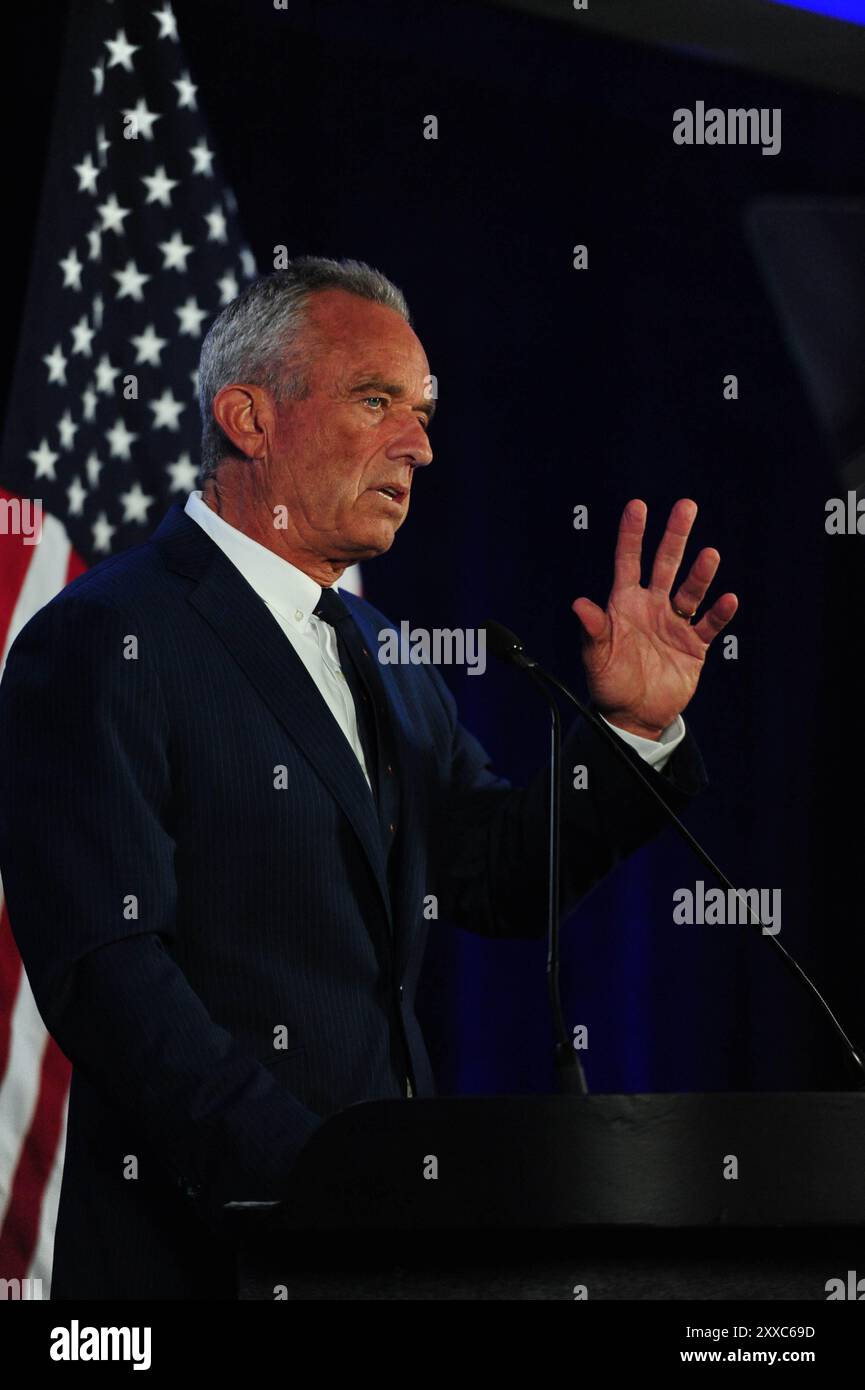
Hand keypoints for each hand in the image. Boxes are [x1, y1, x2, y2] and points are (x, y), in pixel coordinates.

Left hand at [571, 498, 737, 737]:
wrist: (634, 715)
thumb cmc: (609, 683)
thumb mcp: (596, 657)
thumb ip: (593, 629)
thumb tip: (580, 604)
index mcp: (625, 603)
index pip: (628, 561)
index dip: (632, 535)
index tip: (638, 507)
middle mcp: (652, 606)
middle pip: (666, 564)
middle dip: (675, 536)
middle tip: (686, 507)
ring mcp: (674, 623)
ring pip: (690, 591)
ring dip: (700, 574)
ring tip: (710, 555)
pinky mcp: (694, 645)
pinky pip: (709, 625)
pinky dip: (719, 613)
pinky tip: (727, 600)